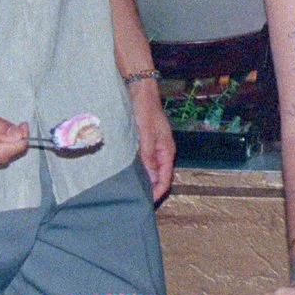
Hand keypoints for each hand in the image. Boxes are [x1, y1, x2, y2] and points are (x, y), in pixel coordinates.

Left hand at [129, 76, 175, 201]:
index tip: (144, 204)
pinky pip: (144, 162)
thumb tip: (152, 179)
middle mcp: (163, 151)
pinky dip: (138, 170)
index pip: (165, 180)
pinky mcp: (146, 142)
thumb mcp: (145, 135)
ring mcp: (154, 147)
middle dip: (149, 190)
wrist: (140, 90)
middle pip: (159, 177)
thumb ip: (148, 156)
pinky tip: (128, 173)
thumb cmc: (144, 110)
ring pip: (151, 170)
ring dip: (143, 180)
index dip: (156, 194)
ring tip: (130, 190)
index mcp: (167, 151)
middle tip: (134, 200)